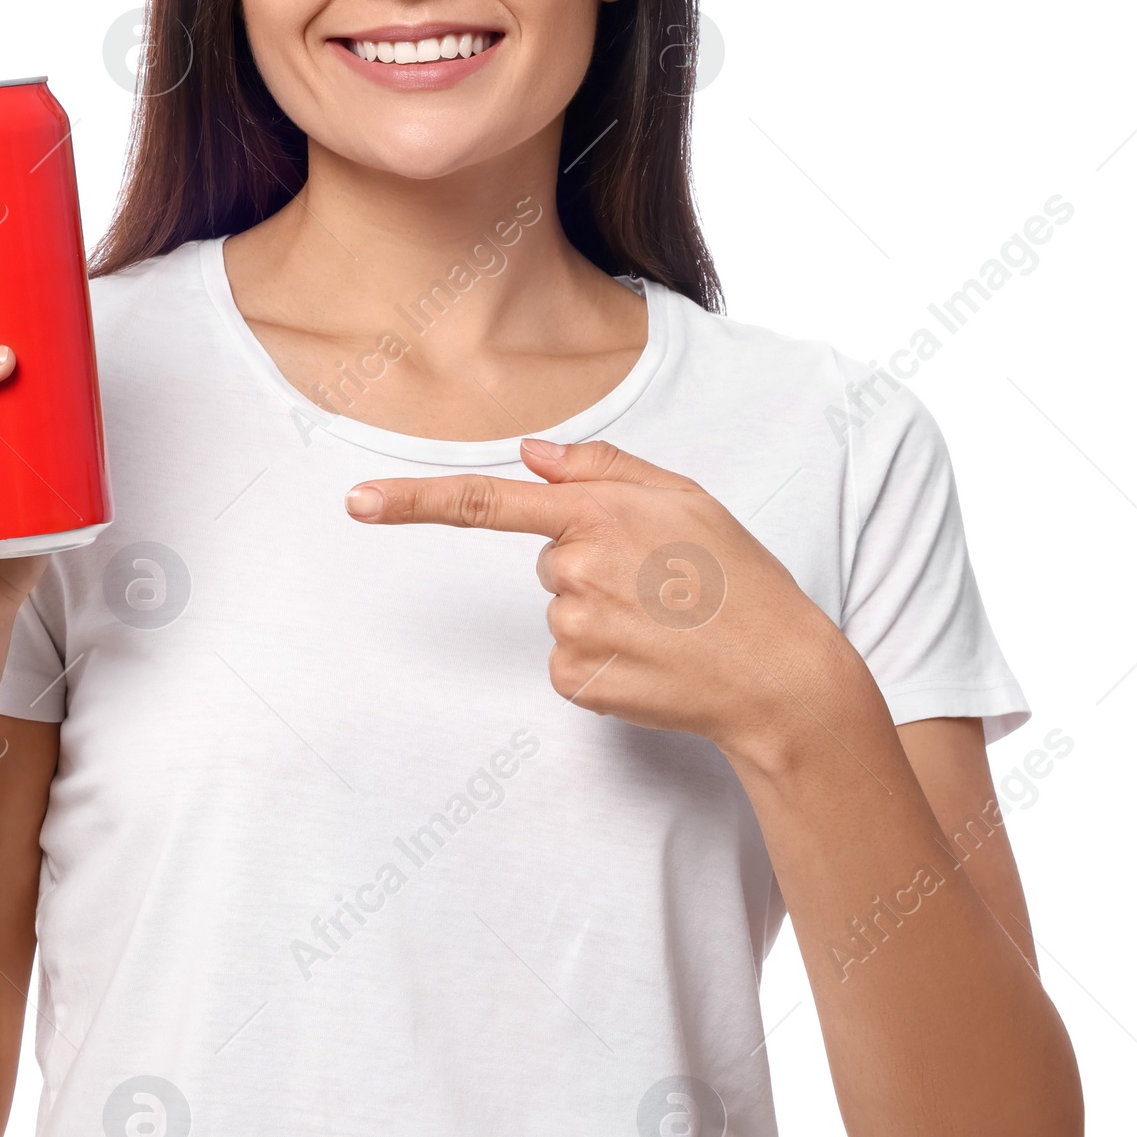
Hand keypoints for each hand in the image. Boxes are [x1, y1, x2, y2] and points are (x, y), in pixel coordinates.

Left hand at [344, 436, 854, 749]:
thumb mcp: (684, 497)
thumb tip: (532, 455)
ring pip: (558, 609)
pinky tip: (650, 658)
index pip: (488, 501)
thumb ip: (602, 467)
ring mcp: (574, 629)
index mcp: (598, 513)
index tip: (357, 503)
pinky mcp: (577, 681)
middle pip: (545, 559)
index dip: (413, 501)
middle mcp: (576, 569)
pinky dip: (601, 659)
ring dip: (601, 612)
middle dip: (589, 563)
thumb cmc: (738, 578)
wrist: (779, 676)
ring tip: (665, 621)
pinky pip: (566, 660)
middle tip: (659, 581)